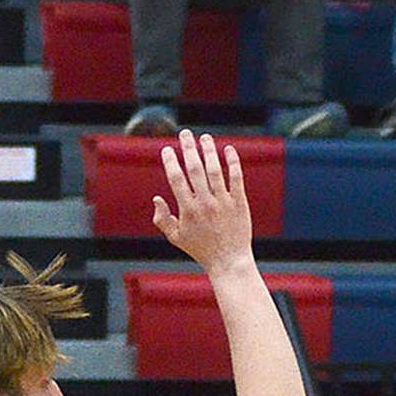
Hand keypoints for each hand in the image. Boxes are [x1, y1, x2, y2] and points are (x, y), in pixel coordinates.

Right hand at [152, 130, 254, 274]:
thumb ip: (162, 219)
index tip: (167, 149)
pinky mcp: (239, 203)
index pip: (176, 179)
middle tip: (185, 133)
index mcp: (188, 210)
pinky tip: (228, 149)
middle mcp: (205, 203)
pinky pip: (236, 179)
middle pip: (195, 169)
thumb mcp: (176, 238)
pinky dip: (233, 163)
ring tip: (204, 137)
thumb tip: (156, 198)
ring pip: (215, 170)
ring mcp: (223, 202)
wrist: (229, 261)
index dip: (171, 161)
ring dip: (209, 151)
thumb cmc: (201, 250)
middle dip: (188, 148)